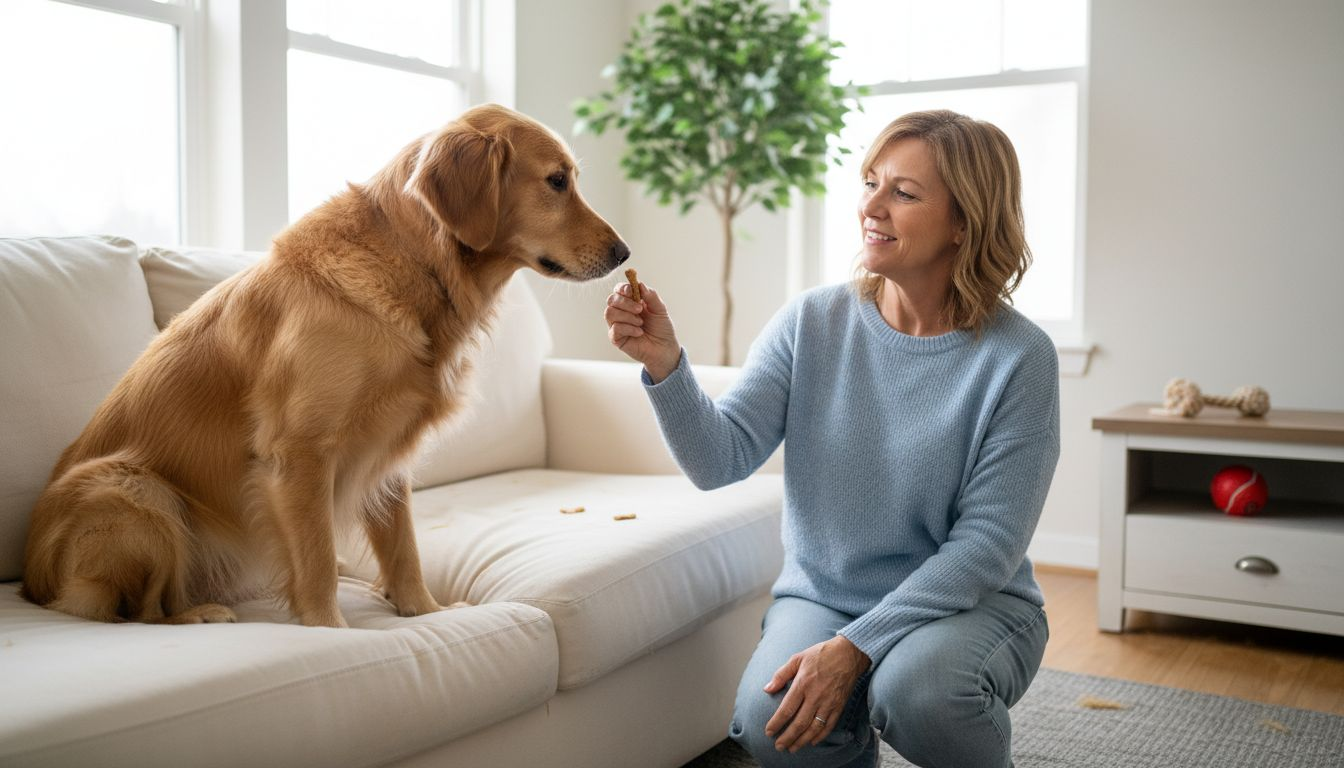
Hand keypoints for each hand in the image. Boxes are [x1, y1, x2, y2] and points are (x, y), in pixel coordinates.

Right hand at [604, 279, 680, 382]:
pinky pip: (615, 329)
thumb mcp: (660, 309)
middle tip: (640, 309)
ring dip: (627, 316)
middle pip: (611, 300)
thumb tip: (640, 284)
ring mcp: (617, 325)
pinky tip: (639, 332)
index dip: (622, 288)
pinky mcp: (616, 338)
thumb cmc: (661, 329)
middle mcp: (621, 312)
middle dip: (625, 302)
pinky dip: (629, 329)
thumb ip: (651, 296)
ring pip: (609, 313)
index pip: (619, 290)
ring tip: (641, 323)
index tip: (631, 291)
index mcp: (631, 302)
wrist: (664, 348)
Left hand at [763, 635, 871, 752]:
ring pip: (814, 728)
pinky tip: (812, 741)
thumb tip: (767, 689)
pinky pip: (829, 725)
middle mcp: (815, 696)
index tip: (768, 732)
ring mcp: (829, 702)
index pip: (786, 709)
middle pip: (799, 723)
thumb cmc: (821, 654)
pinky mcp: (839, 706)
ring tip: (792, 748)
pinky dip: (820, 736)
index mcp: (803, 684)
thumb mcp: (797, 658)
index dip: (776, 723)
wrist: (849, 653)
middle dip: (787, 737)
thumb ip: (781, 674)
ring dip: (802, 740)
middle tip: (778, 747)